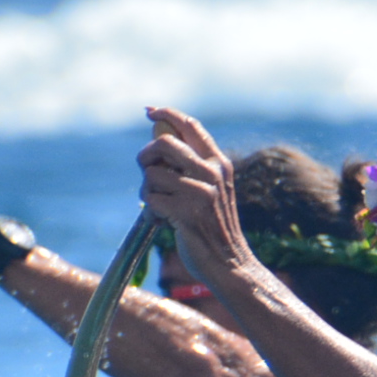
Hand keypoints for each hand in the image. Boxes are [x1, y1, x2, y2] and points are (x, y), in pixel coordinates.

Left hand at [138, 107, 251, 278]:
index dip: (167, 114)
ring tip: (159, 207)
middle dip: (147, 156)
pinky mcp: (186, 212)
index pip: (190, 126)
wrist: (230, 264)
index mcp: (220, 164)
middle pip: (164, 143)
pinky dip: (149, 211)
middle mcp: (212, 173)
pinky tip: (161, 222)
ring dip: (147, 191)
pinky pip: (150, 199)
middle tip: (147, 171)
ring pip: (152, 174)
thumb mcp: (212, 190)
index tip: (150, 112)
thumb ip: (191, 166)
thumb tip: (159, 138)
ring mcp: (200, 192)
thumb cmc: (214, 228)